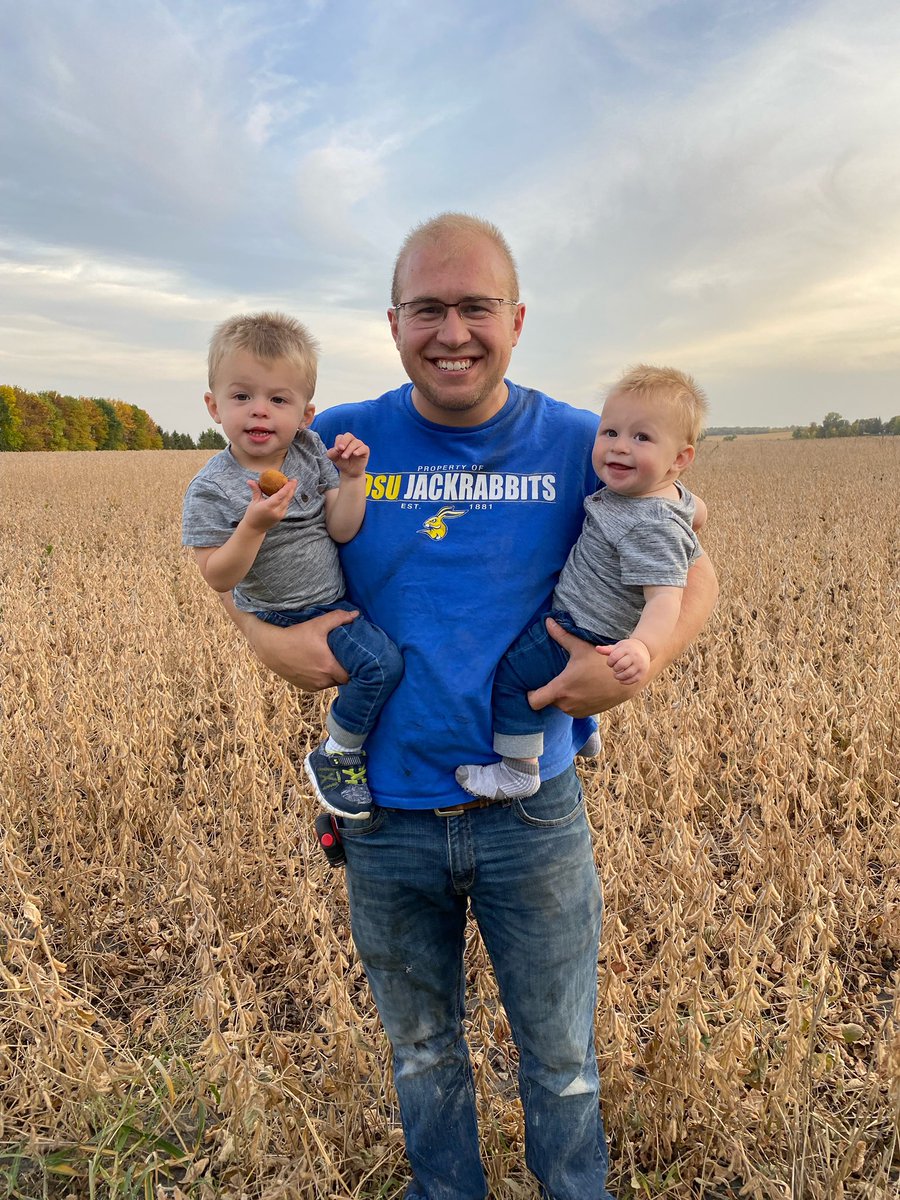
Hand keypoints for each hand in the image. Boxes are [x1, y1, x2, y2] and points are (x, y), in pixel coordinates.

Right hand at [223, 597, 354, 689]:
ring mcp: (313, 685)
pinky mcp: (304, 687)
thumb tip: (356, 614)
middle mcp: (322, 680)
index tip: (354, 660)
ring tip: (331, 663)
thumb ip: (338, 618)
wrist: (271, 647)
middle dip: (344, 671)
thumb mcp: (317, 624)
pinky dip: (321, 679)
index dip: (354, 669)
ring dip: (332, 676)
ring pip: (330, 684)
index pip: (350, 675)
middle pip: (342, 680)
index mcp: (329, 667)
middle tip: (343, 659)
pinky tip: (318, 667)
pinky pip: (319, 686)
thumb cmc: (295, 636)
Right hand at [242, 477, 297, 531]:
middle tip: (294, 480)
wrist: (255, 529)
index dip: (287, 488)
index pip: (280, 496)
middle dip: (292, 488)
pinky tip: (288, 492)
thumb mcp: (253, 502)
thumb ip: (255, 490)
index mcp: (268, 507)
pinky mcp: (282, 516)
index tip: (291, 481)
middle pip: (287, 498)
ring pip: (288, 501)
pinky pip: (286, 505)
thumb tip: (250, 481)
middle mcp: (276, 511)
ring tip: (291, 484)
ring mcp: (280, 515)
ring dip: (291, 493)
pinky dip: (287, 498)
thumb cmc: (252, 514)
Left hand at [327, 433, 369, 477]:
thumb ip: (331, 453)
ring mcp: (359, 445)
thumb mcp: (334, 458)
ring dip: (349, 449)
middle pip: (348, 436)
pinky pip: (364, 448)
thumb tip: (335, 449)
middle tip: (340, 449)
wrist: (350, 472)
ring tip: (344, 457)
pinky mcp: (365, 450)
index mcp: (343, 440)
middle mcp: (351, 440)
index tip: (336, 450)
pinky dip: (359, 450)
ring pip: (355, 442)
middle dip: (344, 441)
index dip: (338, 443)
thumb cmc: (342, 462)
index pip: (340, 437)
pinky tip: (355, 454)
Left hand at [528, 618, 641, 716]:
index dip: (531, 694)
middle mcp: (566, 704)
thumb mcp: (580, 648)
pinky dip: (573, 702)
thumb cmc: (600, 663)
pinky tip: (580, 689)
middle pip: (548, 701)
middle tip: (558, 677)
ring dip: (562, 697)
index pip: (534, 701)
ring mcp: (576, 711)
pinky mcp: (585, 714)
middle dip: (550, 691)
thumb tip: (548, 620)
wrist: (624, 682)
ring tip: (570, 682)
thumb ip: (561, 636)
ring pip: (560, 705)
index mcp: (561, 689)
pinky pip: (571, 709)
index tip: (534, 686)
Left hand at [597, 637, 650, 684]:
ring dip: (619, 677)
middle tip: (615, 668)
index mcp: (627, 648)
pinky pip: (633, 680)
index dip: (609, 662)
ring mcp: (640, 664)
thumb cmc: (627, 648)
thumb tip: (597, 649)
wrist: (644, 648)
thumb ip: (607, 649)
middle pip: (620, 665)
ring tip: (617, 675)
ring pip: (627, 674)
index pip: (614, 657)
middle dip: (615, 669)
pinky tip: (621, 680)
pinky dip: (625, 682)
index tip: (610, 663)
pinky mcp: (643, 672)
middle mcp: (635, 656)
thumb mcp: (618, 646)